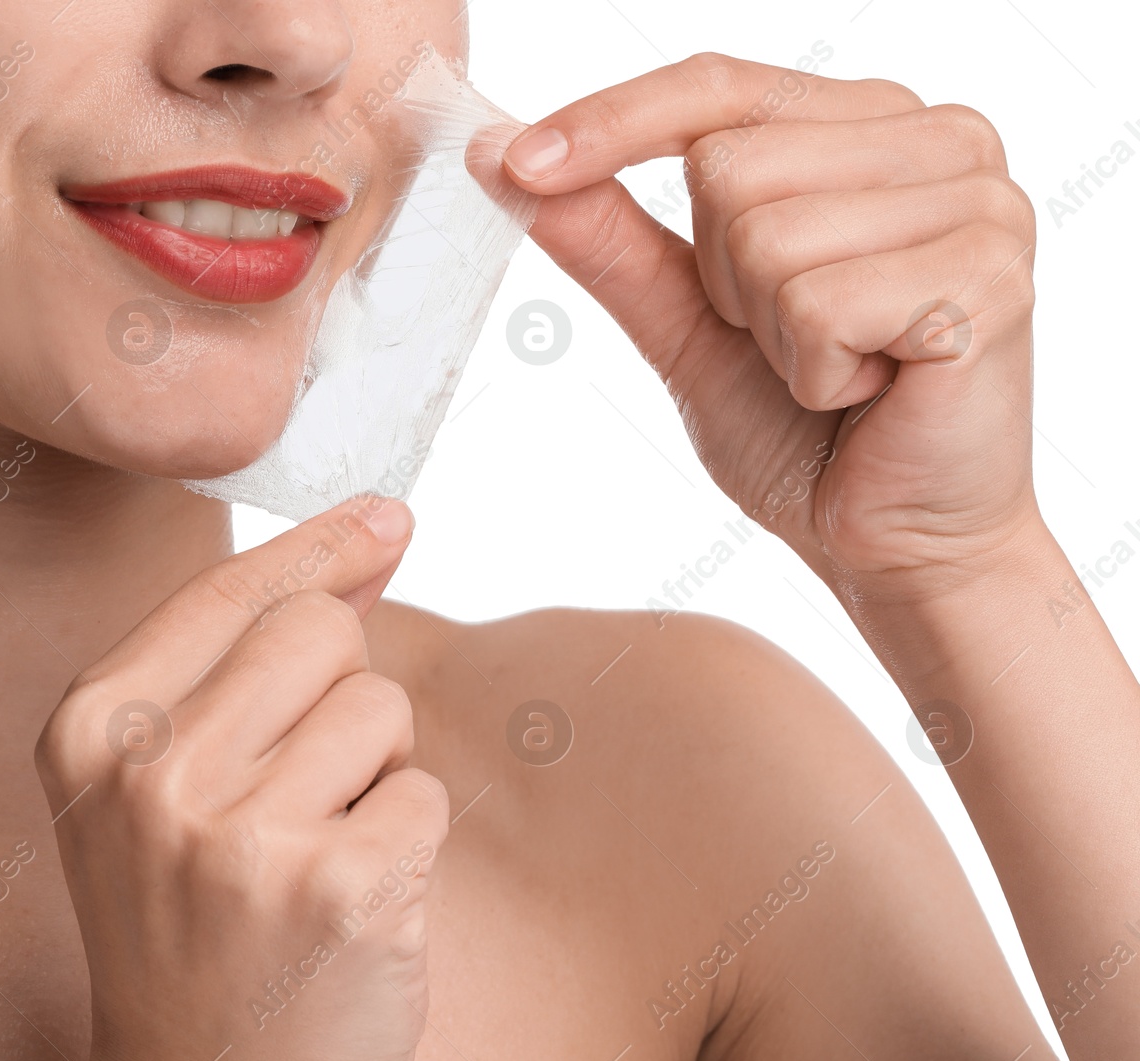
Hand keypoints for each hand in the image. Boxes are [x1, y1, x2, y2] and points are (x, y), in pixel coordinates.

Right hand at [35, 496, 448, 1060]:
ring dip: (373, 774)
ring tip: (313, 852)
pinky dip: (405, 844)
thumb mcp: (162, 777)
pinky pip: (424, 795)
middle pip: (322, 629)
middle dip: (339, 692)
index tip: (385, 517)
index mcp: (91, 728)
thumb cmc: (191, 916)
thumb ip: (248, 650)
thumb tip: (375, 533)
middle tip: (298, 786)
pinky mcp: (340, 888)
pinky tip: (346, 905)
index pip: (231, 589)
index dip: (320, 547)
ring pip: (381, 708)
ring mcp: (243, 834)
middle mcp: (152, 772)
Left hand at [505, 54, 1041, 595]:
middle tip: (792, 341)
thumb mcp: (684, 322)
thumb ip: (608, 238)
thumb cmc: (801, 429)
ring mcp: (978, 200)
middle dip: (721, 283)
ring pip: (765, 235)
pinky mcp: (991, 276)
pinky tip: (871, 393)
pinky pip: (819, 303)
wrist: (895, 544)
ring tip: (837, 369)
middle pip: (725, 168)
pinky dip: (815, 374)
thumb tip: (501, 156)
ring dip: (770, 334)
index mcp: (869, 125)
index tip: (513, 161)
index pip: (716, 85)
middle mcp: (938, 137)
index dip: (611, 120)